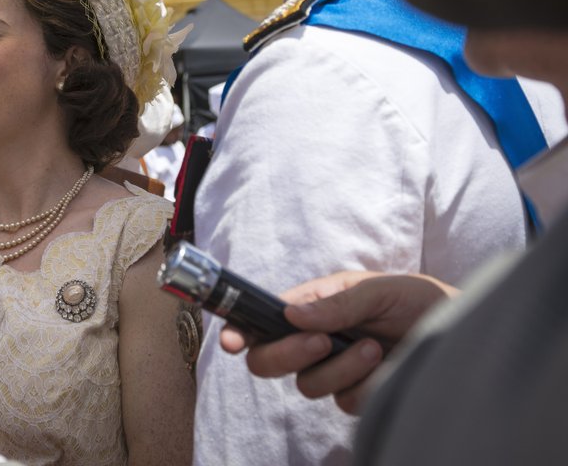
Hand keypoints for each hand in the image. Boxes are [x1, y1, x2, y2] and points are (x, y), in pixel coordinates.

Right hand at [220, 271, 454, 413]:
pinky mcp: (356, 395)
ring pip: (307, 384)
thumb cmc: (418, 300)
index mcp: (308, 307)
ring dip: (340, 367)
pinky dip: (365, 385)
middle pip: (267, 361)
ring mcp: (331, 371)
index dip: (236, 331)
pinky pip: (343, 401)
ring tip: (374, 346)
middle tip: (321, 341)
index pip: (258, 320)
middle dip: (288, 354)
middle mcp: (311, 340)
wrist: (461, 332)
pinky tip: (386, 366)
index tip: (230, 341)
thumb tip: (290, 314)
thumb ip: (337, 303)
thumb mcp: (379, 290)